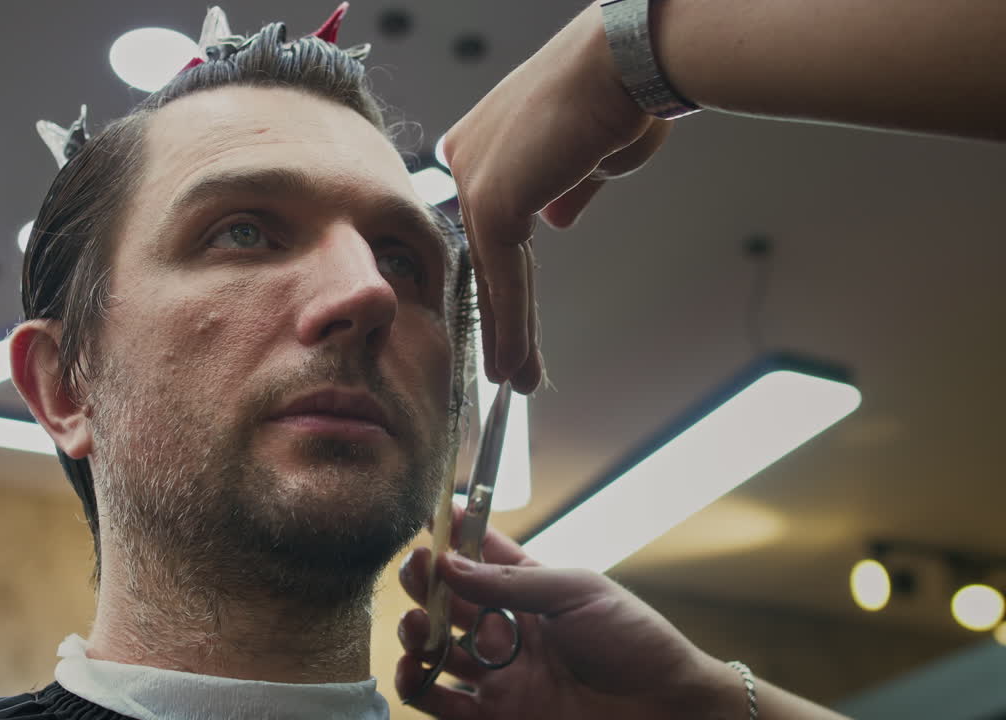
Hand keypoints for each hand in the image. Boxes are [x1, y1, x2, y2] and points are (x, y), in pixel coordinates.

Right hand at [395, 510, 737, 717]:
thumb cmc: (634, 642)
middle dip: (426, 582)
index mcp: (532, 591)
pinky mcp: (495, 715)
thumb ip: (510, 582)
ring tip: (416, 624)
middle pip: (449, 600)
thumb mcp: (578, 592)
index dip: (455, 534)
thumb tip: (448, 565)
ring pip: (436, 648)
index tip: (432, 515)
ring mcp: (500, 673)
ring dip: (415, 631)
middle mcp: (509, 630)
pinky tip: (413, 668)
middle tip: (417, 569)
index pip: (482, 555)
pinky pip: (441, 703)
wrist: (665, 710)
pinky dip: (417, 685)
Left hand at [443, 2, 671, 391]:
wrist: (627, 63)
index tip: (516, 320)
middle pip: (487, 255)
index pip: (494, 227)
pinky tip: (513, 362)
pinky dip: (510, 323)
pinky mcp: (490, 200)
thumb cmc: (621, 93)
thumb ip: (564, 191)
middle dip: (503, 315)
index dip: (507, 279)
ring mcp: (472, 178)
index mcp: (484, 143)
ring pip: (492, 273)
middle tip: (511, 365)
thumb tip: (556, 218)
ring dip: (508, 333)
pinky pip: (503, 276)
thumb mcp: (589, 154)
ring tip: (516, 379)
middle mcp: (466, 157)